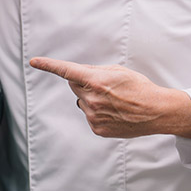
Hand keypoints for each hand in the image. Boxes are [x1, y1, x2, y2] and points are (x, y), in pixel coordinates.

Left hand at [29, 57, 190, 139]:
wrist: (156, 111)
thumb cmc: (139, 88)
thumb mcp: (118, 71)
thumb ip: (94, 70)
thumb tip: (79, 73)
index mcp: (96, 81)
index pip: (67, 71)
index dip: (49, 65)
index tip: (34, 62)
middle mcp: (92, 99)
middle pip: (74, 86)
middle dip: (84, 83)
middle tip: (104, 85)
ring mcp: (93, 116)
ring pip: (82, 101)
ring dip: (91, 98)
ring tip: (114, 100)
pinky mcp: (97, 129)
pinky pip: (89, 115)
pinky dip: (97, 111)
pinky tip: (114, 111)